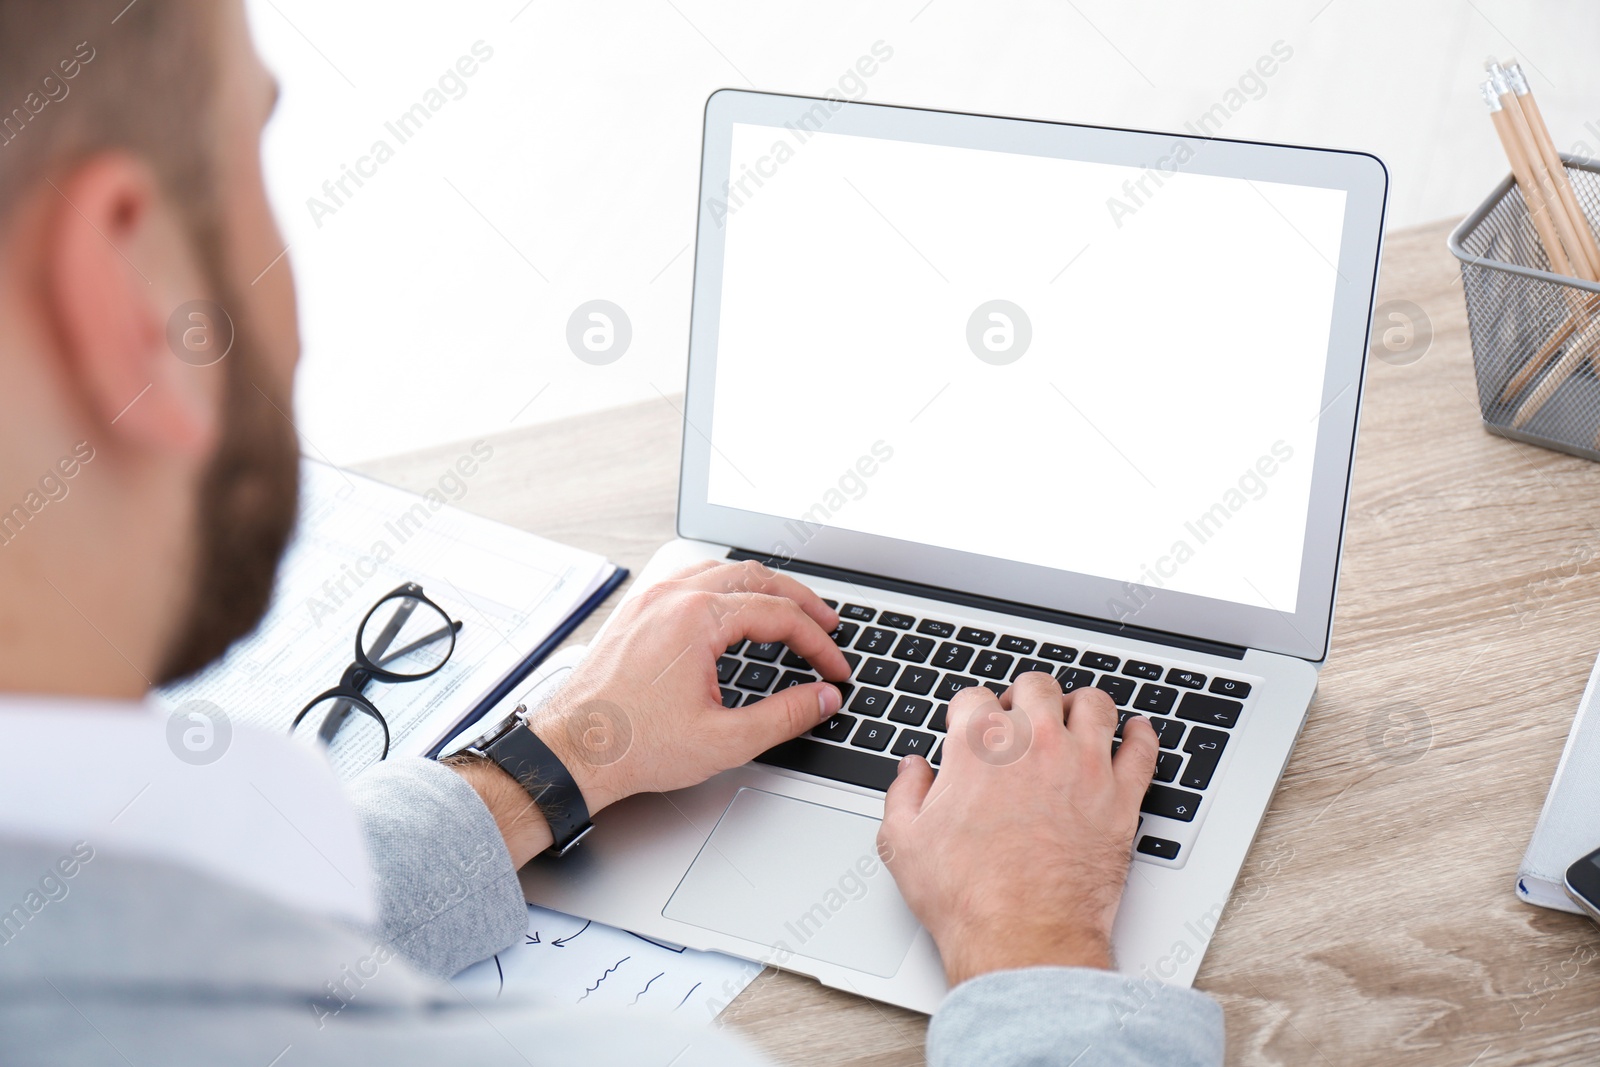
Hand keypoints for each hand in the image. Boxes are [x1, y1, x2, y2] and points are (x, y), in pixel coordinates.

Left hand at [528, 559, 849, 813]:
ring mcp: (651, 600)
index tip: (834, 667)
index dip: (817, 642)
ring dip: (762, 586)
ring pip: (722, 571)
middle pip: (755, 577)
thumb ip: (785, 716)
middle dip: (799, 600)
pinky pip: (691, 579)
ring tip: (788, 609)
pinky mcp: (636, 612)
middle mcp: (672, 597)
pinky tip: (733, 607)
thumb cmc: (633, 746)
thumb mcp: (725, 740)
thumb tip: (823, 698)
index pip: (778, 614)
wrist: (571, 751)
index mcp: (697, 619)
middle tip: (827, 624)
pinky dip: (725, 587)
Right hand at [877, 672, 1157, 985]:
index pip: (974, 697)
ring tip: (1074, 719)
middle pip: (1036, 687)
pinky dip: (1141, 735)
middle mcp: (1034, 744)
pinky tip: (1134, 734)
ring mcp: (1082, 766)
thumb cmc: (966, 897)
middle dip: (1024, 696)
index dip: (968, 710)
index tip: (971, 724)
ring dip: (1080, 706)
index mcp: (978, 746)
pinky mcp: (1120, 797)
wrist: (1022, 937)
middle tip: (1021, 715)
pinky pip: (1142, 749)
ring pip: (1093, 704)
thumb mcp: (903, 843)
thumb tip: (912, 770)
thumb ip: (904, 793)